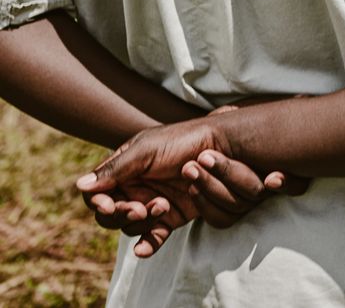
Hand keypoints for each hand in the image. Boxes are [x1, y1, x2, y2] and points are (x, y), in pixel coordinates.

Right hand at [77, 116, 305, 257]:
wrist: (220, 147)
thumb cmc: (181, 140)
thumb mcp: (147, 149)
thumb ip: (116, 169)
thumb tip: (79, 185)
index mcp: (123, 170)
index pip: (96, 194)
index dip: (98, 202)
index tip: (110, 204)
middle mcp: (133, 188)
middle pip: (109, 215)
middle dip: (121, 213)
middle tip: (141, 207)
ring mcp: (151, 204)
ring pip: (130, 226)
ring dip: (141, 221)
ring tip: (163, 205)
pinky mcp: (170, 218)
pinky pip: (152, 238)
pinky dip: (147, 244)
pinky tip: (145, 249)